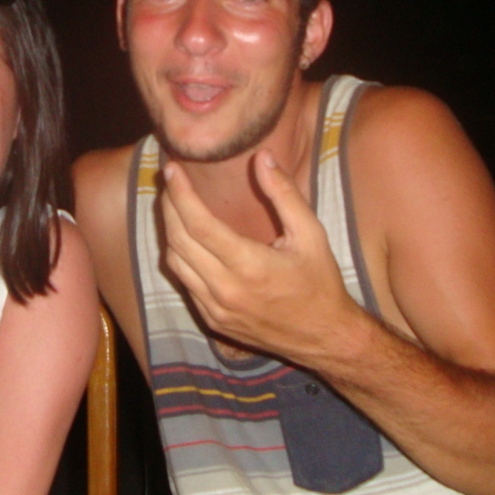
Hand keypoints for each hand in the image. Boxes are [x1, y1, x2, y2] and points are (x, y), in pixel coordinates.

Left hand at [159, 150, 363, 364]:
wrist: (324, 337)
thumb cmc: (320, 283)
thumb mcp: (311, 233)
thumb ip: (284, 193)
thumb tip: (262, 158)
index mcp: (249, 266)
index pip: (198, 224)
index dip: (180, 193)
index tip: (173, 170)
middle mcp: (226, 290)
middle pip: (178, 240)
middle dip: (169, 205)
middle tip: (171, 180)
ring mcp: (216, 309)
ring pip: (175, 262)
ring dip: (170, 230)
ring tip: (175, 204)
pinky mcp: (213, 320)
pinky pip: (185, 283)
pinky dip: (180, 256)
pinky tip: (188, 239)